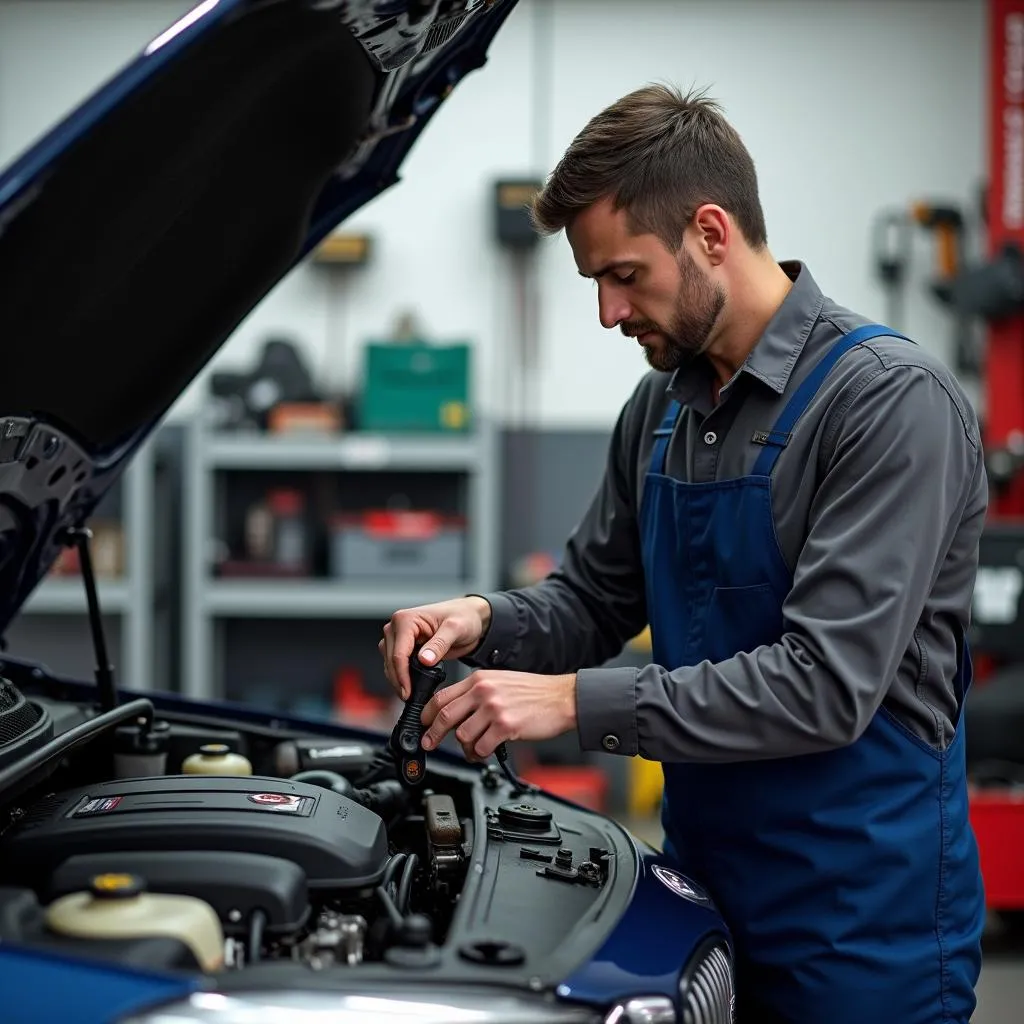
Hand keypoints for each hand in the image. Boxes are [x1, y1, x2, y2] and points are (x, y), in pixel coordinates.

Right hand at [379, 596, 492, 698]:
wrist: (469, 617)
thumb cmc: (463, 617)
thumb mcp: (455, 629)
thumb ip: (439, 644)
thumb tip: (424, 660)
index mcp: (405, 619)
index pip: (398, 653)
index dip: (402, 675)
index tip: (408, 692)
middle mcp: (397, 626)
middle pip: (390, 660)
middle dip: (399, 681)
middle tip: (409, 697)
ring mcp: (398, 636)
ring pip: (389, 663)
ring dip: (398, 679)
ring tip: (412, 694)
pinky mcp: (403, 646)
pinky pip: (395, 664)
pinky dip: (401, 675)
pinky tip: (412, 685)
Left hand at [420, 670, 576, 760]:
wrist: (562, 697)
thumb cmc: (534, 691)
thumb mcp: (500, 681)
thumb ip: (477, 693)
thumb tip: (455, 711)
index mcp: (479, 679)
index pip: (442, 696)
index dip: (428, 714)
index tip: (424, 724)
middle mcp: (483, 691)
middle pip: (446, 716)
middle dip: (433, 734)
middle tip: (430, 743)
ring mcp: (494, 709)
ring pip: (462, 735)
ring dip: (464, 748)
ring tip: (473, 749)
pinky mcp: (506, 726)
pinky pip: (481, 747)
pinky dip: (480, 753)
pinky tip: (486, 751)